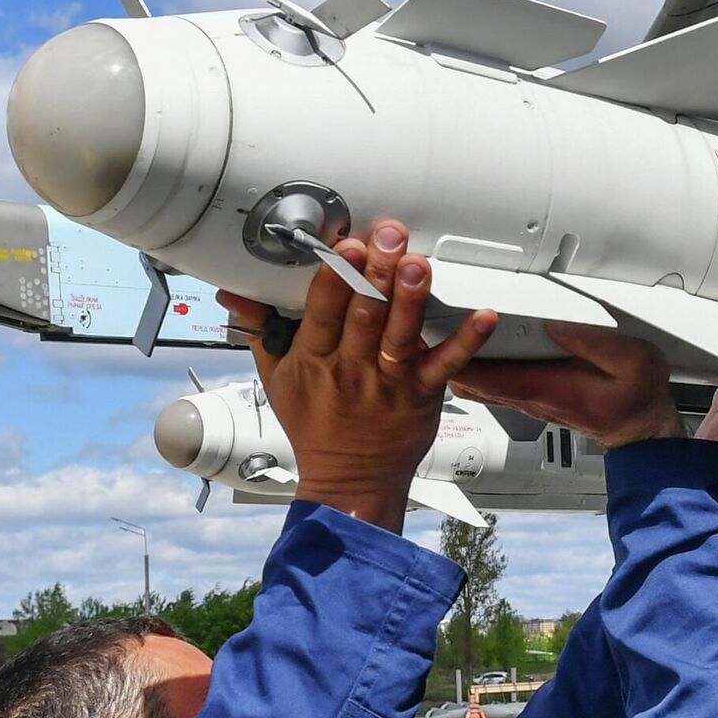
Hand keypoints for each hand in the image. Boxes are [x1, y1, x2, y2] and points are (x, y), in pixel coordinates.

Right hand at [217, 221, 495, 530]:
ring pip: (400, 336)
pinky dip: (466, 341)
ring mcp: (390, 383)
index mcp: (314, 360)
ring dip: (411, 298)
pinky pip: (446, 366)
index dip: (334, 279)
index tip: (345, 247)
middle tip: (389, 237)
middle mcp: (352, 369)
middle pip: (364, 315)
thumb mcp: (276, 377)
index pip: (322, 312)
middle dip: (376, 273)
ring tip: (418, 265)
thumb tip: (234, 295)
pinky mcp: (422, 395)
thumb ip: (262, 330)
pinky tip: (483, 317)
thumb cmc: (315, 426)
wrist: (350, 480)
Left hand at [445, 322, 687, 449]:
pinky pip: (487, 380)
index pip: (486, 373)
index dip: (457, 351)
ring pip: (473, 379)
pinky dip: (471, 364)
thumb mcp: (629, 360)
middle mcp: (527, 394)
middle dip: (444, 350)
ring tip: (434, 327)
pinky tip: (464, 348)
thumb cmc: (635, 398)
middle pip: (468, 375)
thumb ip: (592, 342)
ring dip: (454, 356)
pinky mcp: (528, 393)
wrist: (639, 428)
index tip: (438, 325)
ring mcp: (524, 396)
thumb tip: (555, 323)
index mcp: (545, 385)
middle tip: (424, 318)